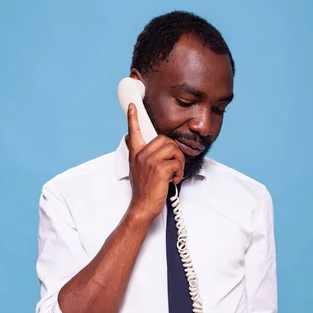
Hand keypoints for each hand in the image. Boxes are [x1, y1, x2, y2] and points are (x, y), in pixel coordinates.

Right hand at [127, 103, 184, 220]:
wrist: (142, 206)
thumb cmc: (143, 190)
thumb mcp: (137, 170)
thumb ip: (142, 157)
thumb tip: (154, 150)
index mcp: (136, 154)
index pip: (133, 132)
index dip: (133, 118)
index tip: (133, 106)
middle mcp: (141, 155)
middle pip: (164, 138)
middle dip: (174, 150)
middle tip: (173, 163)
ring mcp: (150, 161)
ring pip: (173, 148)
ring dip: (179, 161)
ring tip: (174, 172)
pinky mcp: (160, 169)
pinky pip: (176, 162)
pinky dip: (179, 171)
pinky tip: (174, 179)